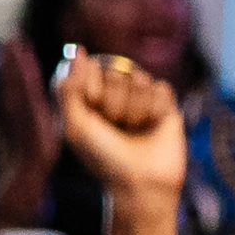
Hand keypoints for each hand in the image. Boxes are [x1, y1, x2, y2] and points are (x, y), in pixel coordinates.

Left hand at [54, 45, 190, 218]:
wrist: (140, 183)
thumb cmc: (102, 157)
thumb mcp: (75, 125)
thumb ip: (70, 88)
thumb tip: (78, 51)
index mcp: (87, 94)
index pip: (91, 67)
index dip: (93, 91)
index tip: (94, 115)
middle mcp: (113, 91)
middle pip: (116, 71)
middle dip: (114, 103)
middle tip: (116, 127)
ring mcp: (139, 95)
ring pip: (140, 78)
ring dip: (135, 109)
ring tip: (133, 129)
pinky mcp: (165, 103)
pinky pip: (161, 87)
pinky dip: (155, 110)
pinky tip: (152, 127)